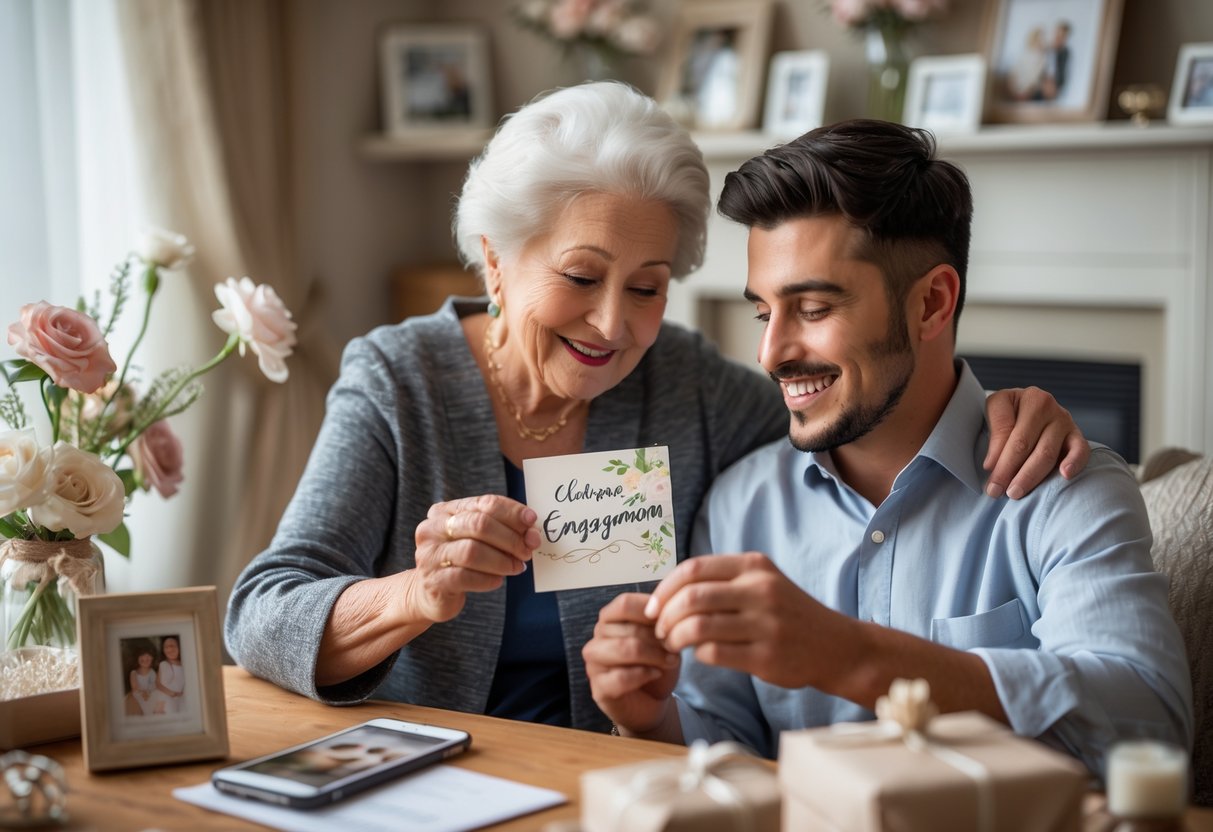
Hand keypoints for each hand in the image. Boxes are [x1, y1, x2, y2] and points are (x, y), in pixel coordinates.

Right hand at [406, 494, 538, 622]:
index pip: (484, 503)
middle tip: (528, 551)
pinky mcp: (433, 581)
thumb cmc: (460, 560)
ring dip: (502, 560)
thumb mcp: (477, 538)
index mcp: (446, 510)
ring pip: (472, 551)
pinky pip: (466, 577)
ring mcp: (430, 554)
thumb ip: (502, 530)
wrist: (431, 593)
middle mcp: (433, 528)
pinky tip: (498, 580)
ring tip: (516, 567)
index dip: (512, 511)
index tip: (532, 521)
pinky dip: (488, 578)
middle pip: (479, 524)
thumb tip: (532, 533)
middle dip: (510, 538)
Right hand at [583, 593, 679, 734]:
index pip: (625, 603)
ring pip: (623, 649)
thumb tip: (667, 609)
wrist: (654, 699)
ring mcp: (594, 662)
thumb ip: (661, 620)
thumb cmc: (657, 662)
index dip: (651, 611)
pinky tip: (656, 674)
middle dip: (658, 638)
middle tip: (676, 647)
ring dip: (653, 655)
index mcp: (610, 618)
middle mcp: (597, 637)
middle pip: (628, 627)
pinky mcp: (598, 688)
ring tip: (670, 660)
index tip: (672, 622)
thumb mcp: (663, 636)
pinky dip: (644, 674)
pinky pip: (621, 677)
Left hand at [647, 553, 845, 689]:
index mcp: (754, 566)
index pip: (693, 569)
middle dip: (665, 616)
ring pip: (698, 626)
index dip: (664, 589)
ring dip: (676, 638)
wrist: (836, 646)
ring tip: (673, 644)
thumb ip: (722, 580)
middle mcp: (760, 590)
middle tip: (660, 630)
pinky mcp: (766, 656)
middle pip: (691, 597)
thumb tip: (667, 590)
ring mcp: (766, 624)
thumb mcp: (762, 582)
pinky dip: (698, 655)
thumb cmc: (787, 613)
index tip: (652, 607)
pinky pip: (714, 653)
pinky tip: (699, 655)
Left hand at [983, 386, 1089, 498]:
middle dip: (1008, 471)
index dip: (996, 457)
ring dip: (1030, 476)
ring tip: (1015, 492)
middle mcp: (1049, 407)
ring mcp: (1065, 422)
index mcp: (1028, 398)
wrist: (1029, 406)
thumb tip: (992, 464)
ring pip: (1047, 453)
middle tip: (996, 492)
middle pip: (1026, 444)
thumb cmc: (1010, 412)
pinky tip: (1065, 475)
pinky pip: (1081, 451)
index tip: (988, 478)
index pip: (1008, 431)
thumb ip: (996, 433)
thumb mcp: (996, 411)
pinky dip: (1074, 463)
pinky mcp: (1077, 436)